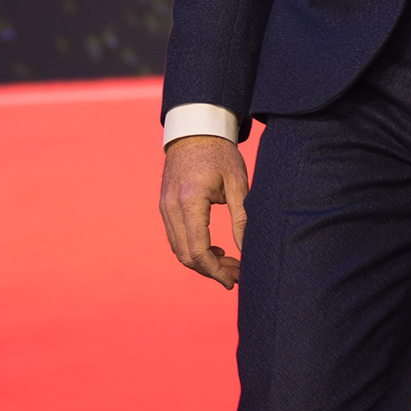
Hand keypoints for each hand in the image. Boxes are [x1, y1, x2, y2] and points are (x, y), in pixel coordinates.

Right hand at [160, 133, 248, 287]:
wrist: (194, 130)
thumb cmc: (220, 153)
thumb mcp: (237, 183)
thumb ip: (241, 218)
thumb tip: (246, 250)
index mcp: (190, 201)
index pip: (198, 250)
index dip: (215, 271)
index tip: (233, 280)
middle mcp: (171, 207)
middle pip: (186, 255)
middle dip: (210, 271)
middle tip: (236, 275)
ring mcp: (164, 207)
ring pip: (178, 249)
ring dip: (202, 262)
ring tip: (228, 263)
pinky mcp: (164, 205)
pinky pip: (175, 237)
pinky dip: (192, 248)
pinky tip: (214, 249)